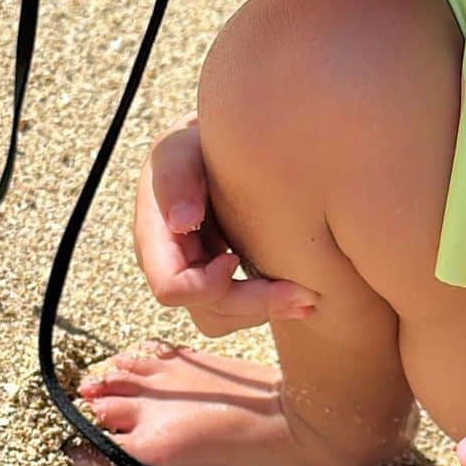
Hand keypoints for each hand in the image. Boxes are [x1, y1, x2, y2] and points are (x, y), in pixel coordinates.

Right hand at [134, 114, 318, 337]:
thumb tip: (183, 221)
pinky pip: (242, 313)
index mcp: (155, 241)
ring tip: (310, 297)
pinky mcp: (223, 281)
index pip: (170, 289)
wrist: (219, 146)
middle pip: (208, 311)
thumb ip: (177, 180)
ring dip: (268, 310)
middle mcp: (173, 268)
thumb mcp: (179, 150)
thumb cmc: (195, 145)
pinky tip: (305, 293)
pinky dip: (272, 305)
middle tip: (305, 295)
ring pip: (226, 320)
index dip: (205, 285)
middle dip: (255, 304)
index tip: (235, 259)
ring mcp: (198, 279)